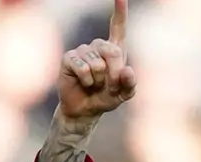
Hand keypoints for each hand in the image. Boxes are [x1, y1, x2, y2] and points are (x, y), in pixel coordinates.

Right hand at [57, 0, 135, 118]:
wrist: (84, 110)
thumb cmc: (105, 98)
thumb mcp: (123, 94)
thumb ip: (130, 84)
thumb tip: (128, 71)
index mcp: (114, 49)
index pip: (118, 26)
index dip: (120, 11)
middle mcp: (98, 46)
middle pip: (112, 51)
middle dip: (114, 74)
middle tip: (110, 87)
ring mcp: (82, 50)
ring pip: (96, 63)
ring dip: (98, 80)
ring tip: (94, 85)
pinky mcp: (69, 58)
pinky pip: (82, 67)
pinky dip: (86, 80)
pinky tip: (83, 83)